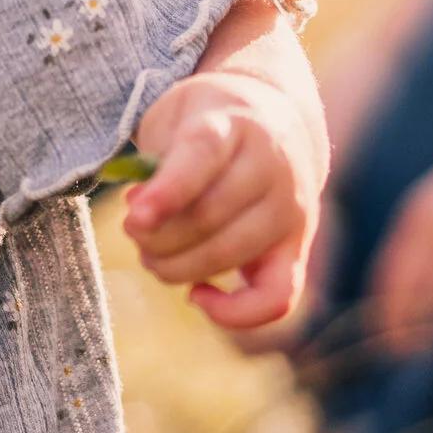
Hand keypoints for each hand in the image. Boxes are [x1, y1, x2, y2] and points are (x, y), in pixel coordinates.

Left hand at [125, 68, 324, 330]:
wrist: (278, 120)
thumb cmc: (208, 123)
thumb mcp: (174, 120)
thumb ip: (154, 165)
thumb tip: (141, 219)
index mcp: (234, 123)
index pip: (201, 156)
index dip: (166, 192)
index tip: (133, 219)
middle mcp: (271, 165)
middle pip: (210, 215)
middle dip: (157, 237)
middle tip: (135, 233)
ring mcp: (290, 208)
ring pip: (232, 254)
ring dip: (179, 268)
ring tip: (153, 257)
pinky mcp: (299, 246)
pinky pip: (277, 297)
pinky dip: (235, 313)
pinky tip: (198, 296)